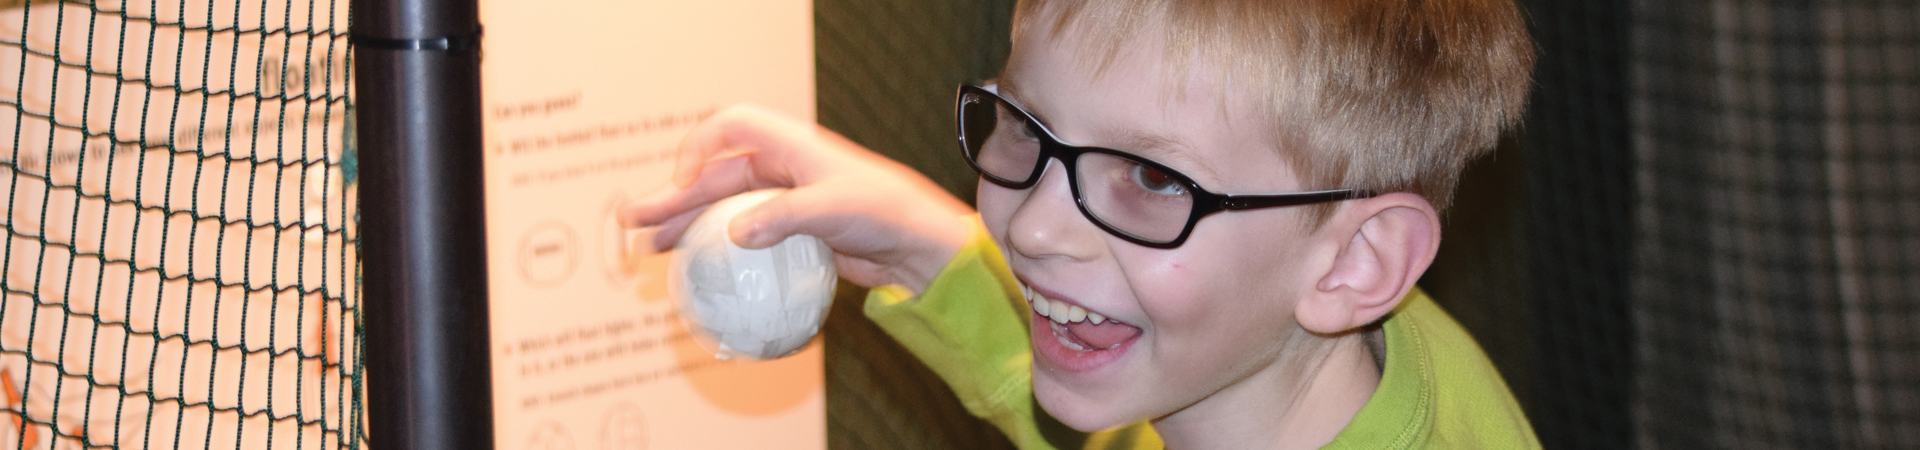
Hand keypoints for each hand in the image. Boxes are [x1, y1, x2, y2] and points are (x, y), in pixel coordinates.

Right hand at [620, 104, 975, 293]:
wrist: (919, 246)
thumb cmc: (886, 213)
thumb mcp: (834, 209)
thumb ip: (783, 218)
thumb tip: (737, 234)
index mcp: (790, 146)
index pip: (731, 127)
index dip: (699, 147)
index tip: (686, 184)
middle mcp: (781, 169)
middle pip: (715, 175)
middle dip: (675, 196)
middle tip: (636, 221)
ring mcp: (784, 202)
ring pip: (723, 209)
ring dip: (688, 226)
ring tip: (651, 249)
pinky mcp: (789, 233)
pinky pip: (744, 238)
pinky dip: (718, 249)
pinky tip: (696, 271)